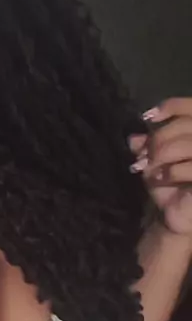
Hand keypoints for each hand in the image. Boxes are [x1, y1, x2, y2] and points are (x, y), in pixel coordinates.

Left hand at [129, 98, 191, 236]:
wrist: (175, 214)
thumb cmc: (169, 185)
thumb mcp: (154, 161)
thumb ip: (148, 145)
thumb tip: (133, 138)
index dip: (173, 106)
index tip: (148, 116)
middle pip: (187, 125)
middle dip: (161, 136)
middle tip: (144, 153)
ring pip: (190, 144)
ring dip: (164, 153)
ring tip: (148, 165)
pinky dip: (173, 170)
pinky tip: (160, 177)